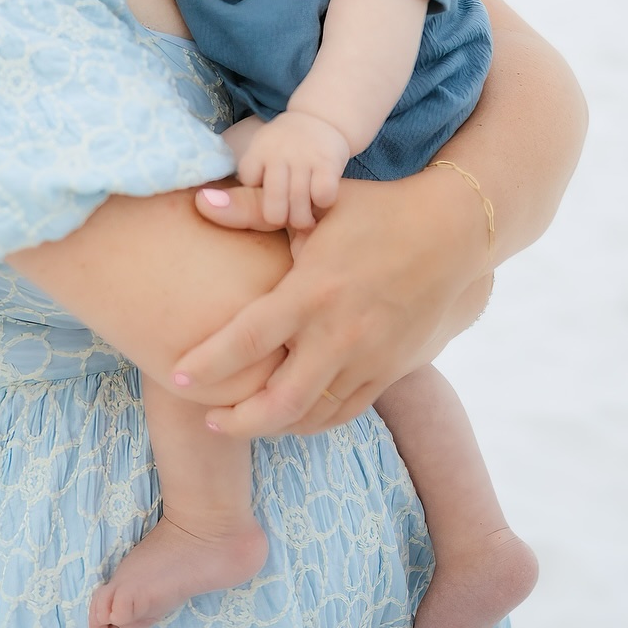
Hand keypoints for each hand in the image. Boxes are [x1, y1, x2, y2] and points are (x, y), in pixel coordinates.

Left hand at [174, 169, 490, 438]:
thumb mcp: (315, 206)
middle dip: (238, 421)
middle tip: (209, 419)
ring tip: (244, 421)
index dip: (208, 363)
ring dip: (274, 426)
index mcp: (312, 292)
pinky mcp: (391, 369)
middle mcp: (339, 333)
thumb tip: (200, 201)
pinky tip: (290, 417)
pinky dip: (313, 421)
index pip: (248, 340)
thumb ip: (253, 209)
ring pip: (313, 415)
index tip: (177, 376)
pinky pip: (345, 411)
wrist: (450, 232)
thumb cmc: (375, 212)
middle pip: (280, 402)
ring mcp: (368, 357)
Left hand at [235, 109, 350, 230]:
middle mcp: (277, 153)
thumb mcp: (261, 157)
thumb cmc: (286, 151)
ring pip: (298, 207)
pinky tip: (322, 199)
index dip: (257, 194)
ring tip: (305, 215)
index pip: (247, 186)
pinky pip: (322, 195)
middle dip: (280, 219)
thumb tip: (205, 202)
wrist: (322, 118)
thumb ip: (245, 184)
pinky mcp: (327, 162)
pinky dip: (323, 203)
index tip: (266, 190)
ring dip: (304, 218)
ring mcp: (303, 157)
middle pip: (272, 208)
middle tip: (288, 217)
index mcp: (258, 151)